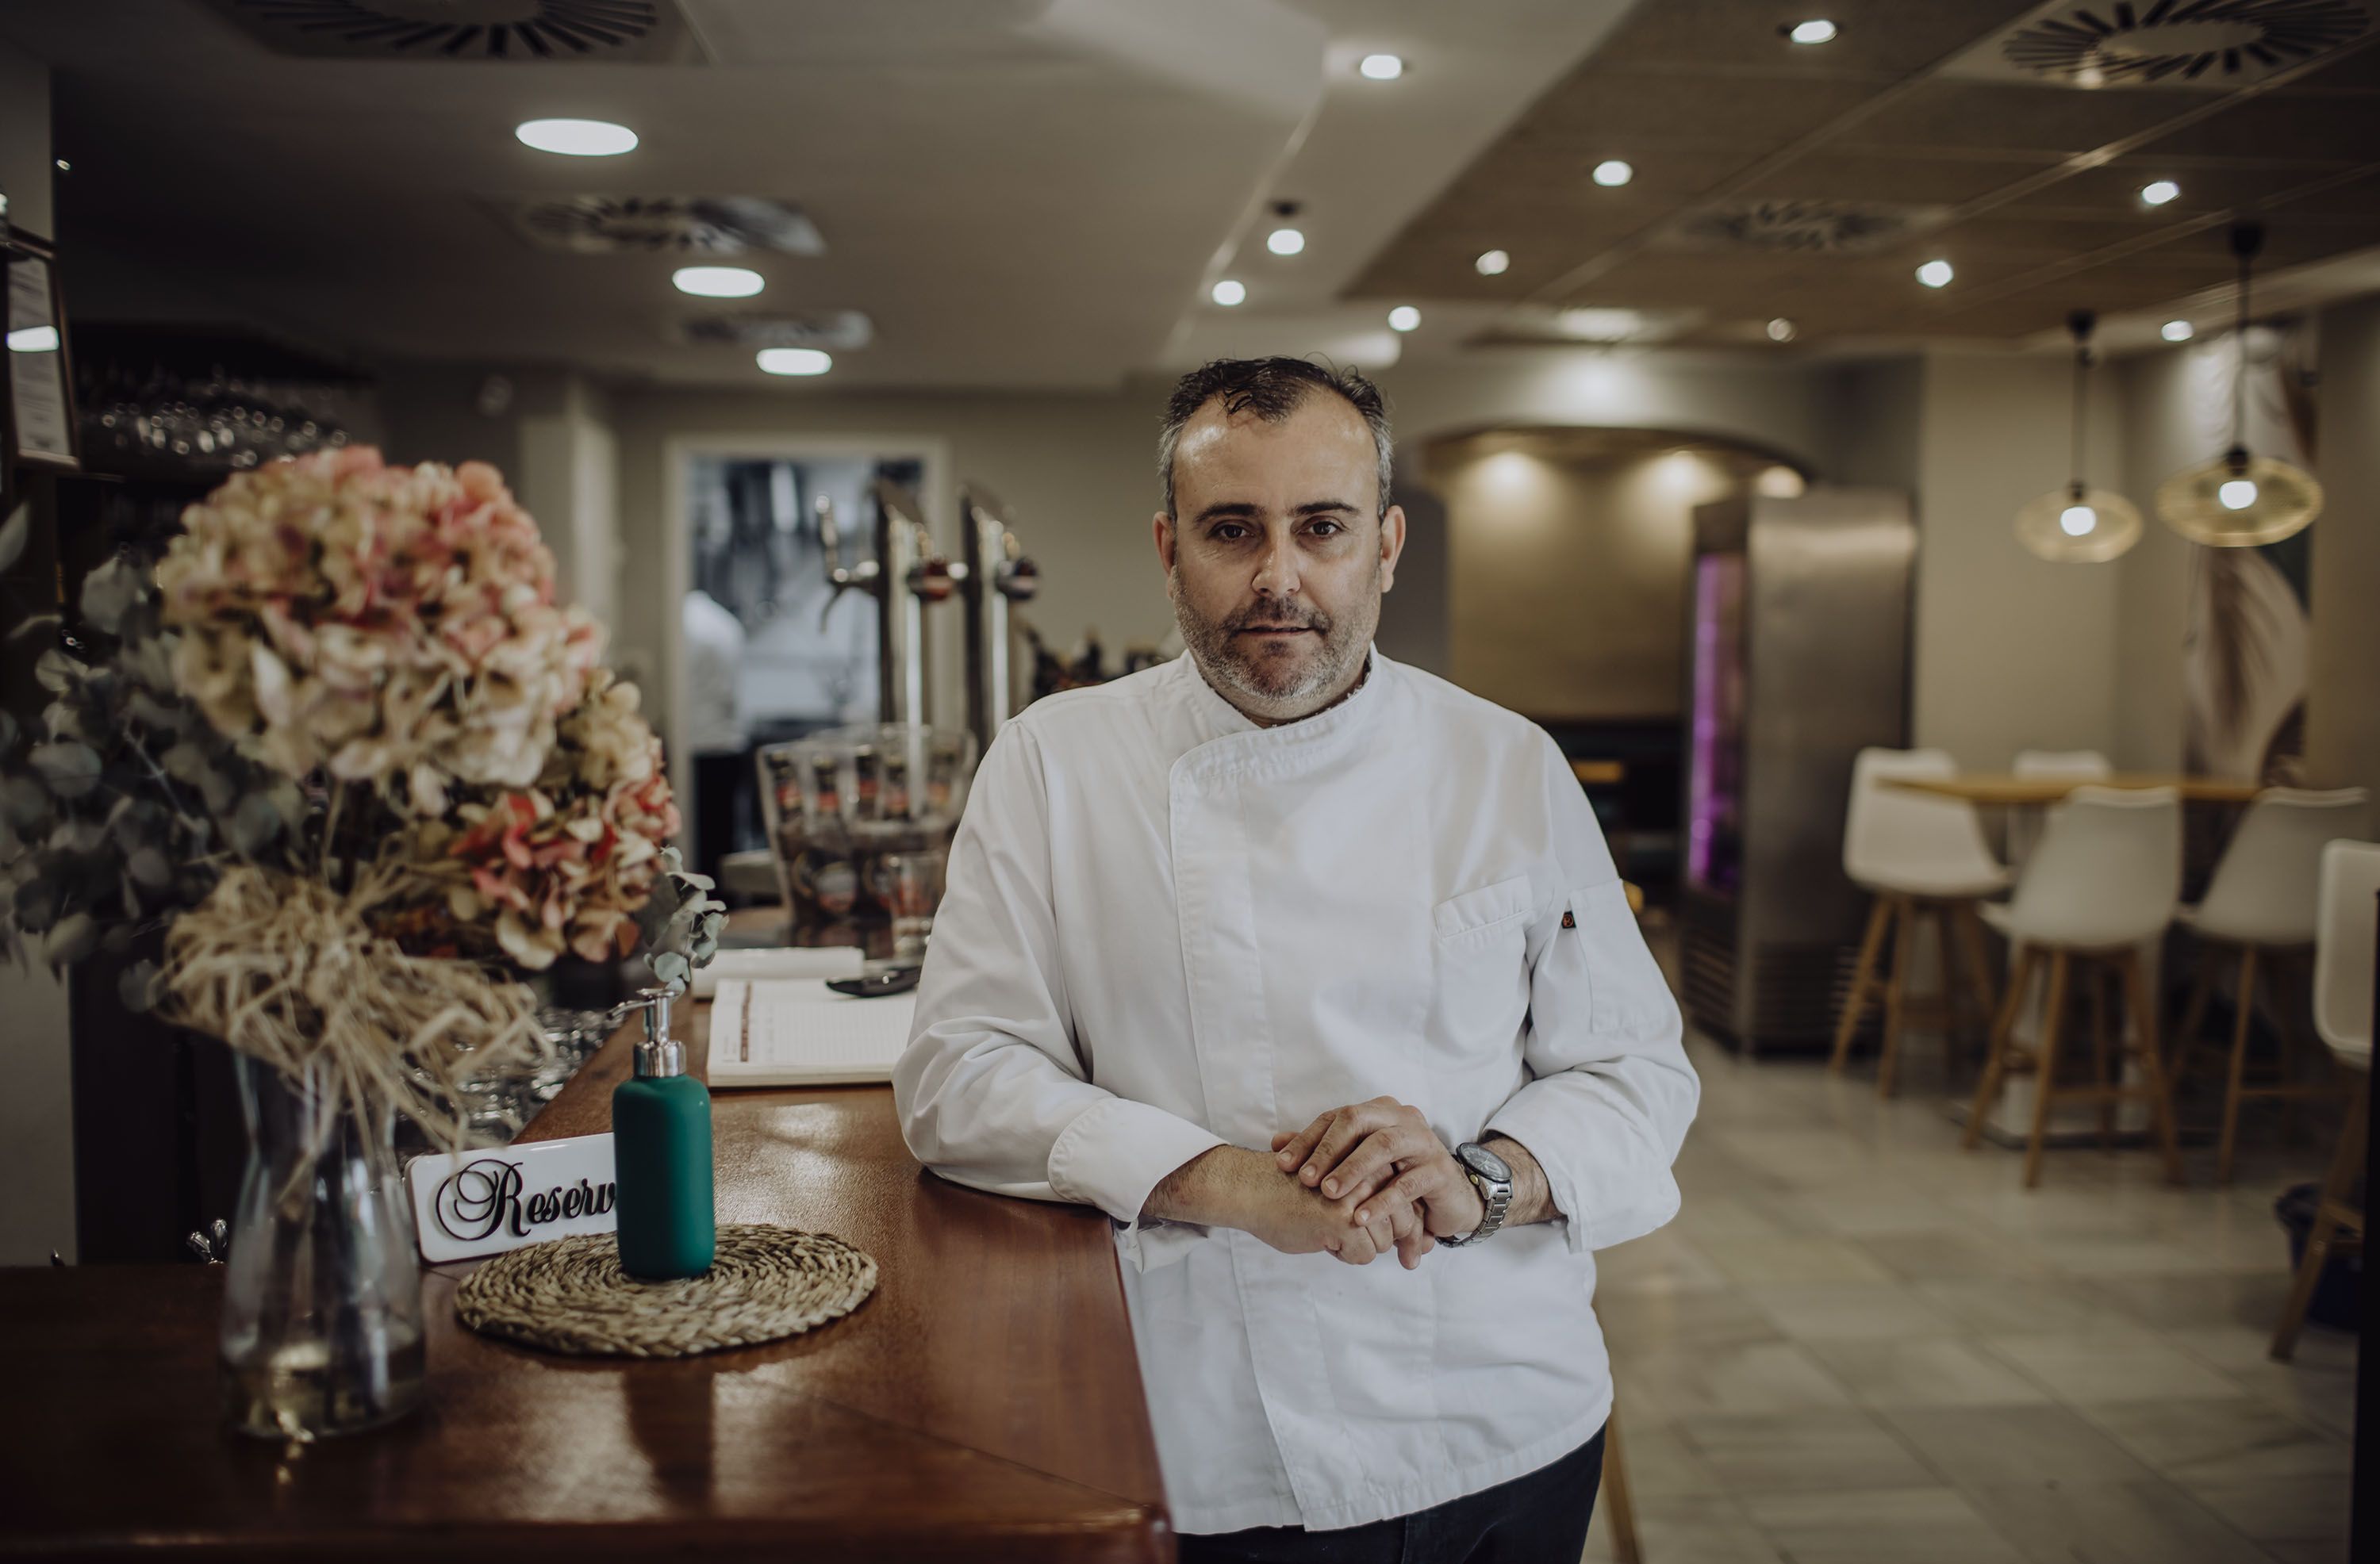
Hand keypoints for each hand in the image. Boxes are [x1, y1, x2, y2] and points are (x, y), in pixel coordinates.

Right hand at [1240, 1159, 1434, 1268]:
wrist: (1251, 1188)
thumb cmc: (1294, 1190)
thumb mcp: (1341, 1184)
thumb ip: (1377, 1200)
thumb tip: (1423, 1245)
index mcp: (1371, 1159)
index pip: (1408, 1199)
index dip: (1411, 1227)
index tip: (1416, 1249)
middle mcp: (1369, 1173)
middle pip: (1404, 1221)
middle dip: (1400, 1243)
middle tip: (1400, 1257)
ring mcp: (1357, 1195)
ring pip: (1383, 1242)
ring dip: (1362, 1248)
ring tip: (1335, 1235)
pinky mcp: (1342, 1219)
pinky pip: (1363, 1254)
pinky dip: (1345, 1256)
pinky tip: (1324, 1240)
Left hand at [1272, 1097, 1485, 1245]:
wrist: (1449, 1197)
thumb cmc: (1397, 1176)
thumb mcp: (1359, 1163)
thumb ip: (1321, 1150)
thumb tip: (1275, 1143)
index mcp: (1379, 1111)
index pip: (1337, 1117)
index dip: (1308, 1139)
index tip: (1283, 1164)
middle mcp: (1401, 1118)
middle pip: (1358, 1122)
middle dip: (1328, 1150)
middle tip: (1305, 1179)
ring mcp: (1423, 1141)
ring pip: (1383, 1147)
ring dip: (1353, 1171)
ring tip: (1329, 1195)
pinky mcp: (1439, 1170)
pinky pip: (1407, 1183)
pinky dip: (1382, 1201)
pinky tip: (1361, 1218)